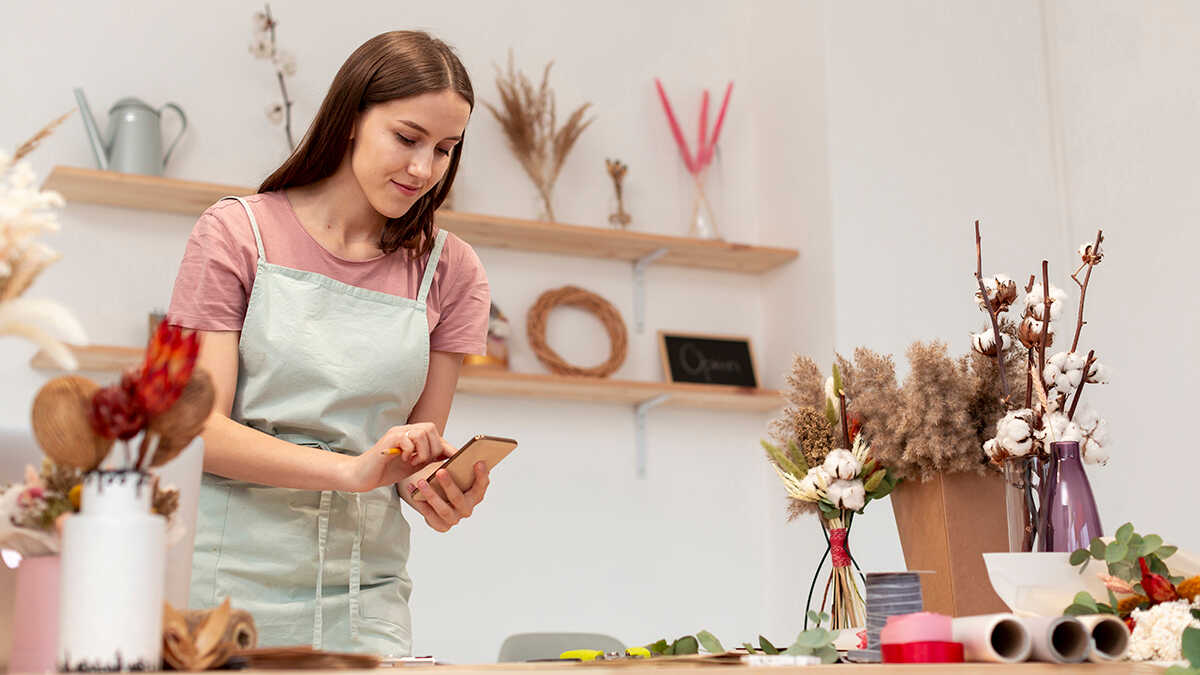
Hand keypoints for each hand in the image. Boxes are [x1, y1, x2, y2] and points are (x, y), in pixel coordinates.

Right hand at [339, 423, 453, 492]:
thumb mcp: (414, 464)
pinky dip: (410, 451)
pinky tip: (404, 459)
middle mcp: (405, 430)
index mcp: (412, 435)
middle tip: (423, 461)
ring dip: (422, 450)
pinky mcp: (389, 439)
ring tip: (413, 461)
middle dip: (433, 448)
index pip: (435, 434)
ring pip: (422, 432)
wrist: (362, 476)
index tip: (457, 457)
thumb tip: (449, 456)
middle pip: (431, 429)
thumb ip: (429, 458)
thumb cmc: (386, 470)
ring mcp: (397, 433)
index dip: (447, 446)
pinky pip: (408, 439)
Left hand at [410, 461, 489, 531]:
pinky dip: (419, 502)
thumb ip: (459, 465)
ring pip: (443, 509)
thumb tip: (457, 453)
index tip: (478, 462)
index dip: (481, 475)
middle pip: (459, 498)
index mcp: (475, 496)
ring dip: (431, 495)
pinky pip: (429, 515)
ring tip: (420, 482)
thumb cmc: (447, 482)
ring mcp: (454, 519)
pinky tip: (412, 488)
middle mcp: (466, 509)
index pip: (481, 486)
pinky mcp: (440, 526)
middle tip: (440, 471)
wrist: (435, 501)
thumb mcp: (455, 473)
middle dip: (449, 485)